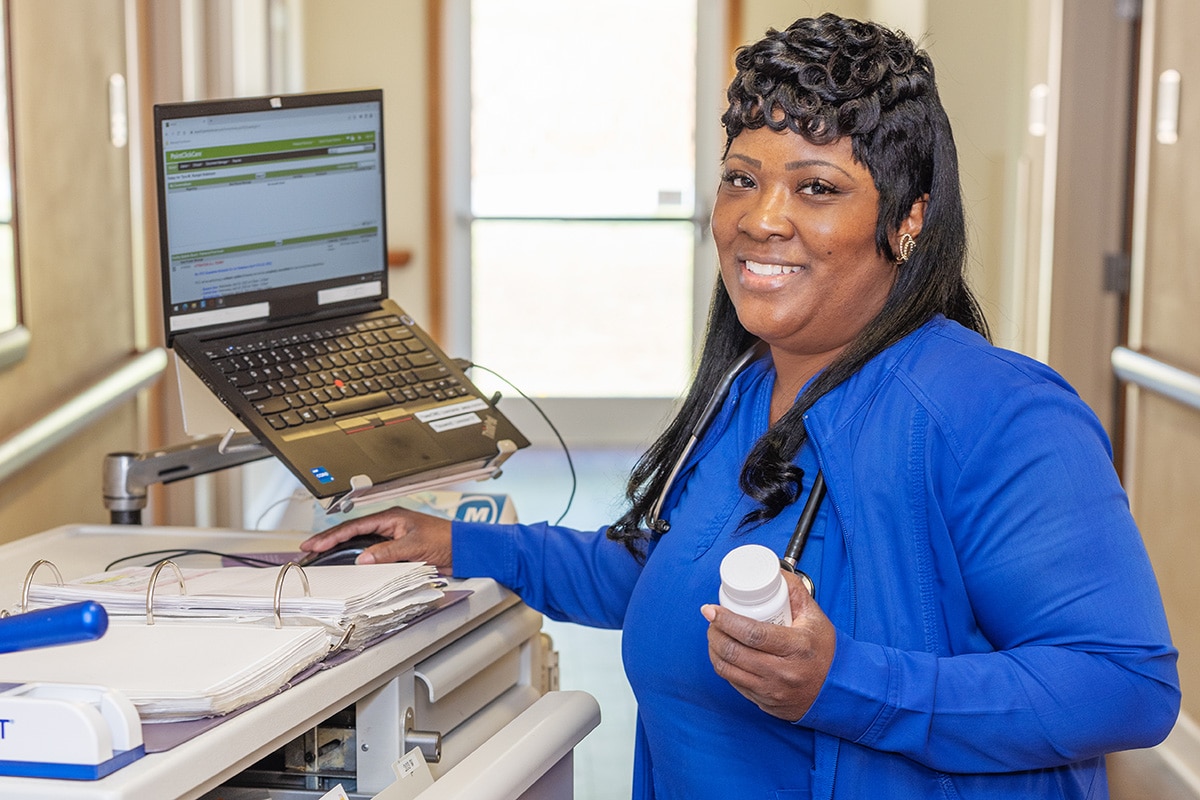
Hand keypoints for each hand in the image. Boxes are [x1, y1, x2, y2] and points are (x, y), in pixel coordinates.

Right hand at [299, 507, 453, 571]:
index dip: (332, 535)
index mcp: (390, 517)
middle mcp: (389, 526)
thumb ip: (387, 552)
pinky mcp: (397, 550)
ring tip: (321, 557)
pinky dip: (358, 559)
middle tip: (309, 549)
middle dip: (329, 540)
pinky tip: (348, 566)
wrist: (463, 548)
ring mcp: (392, 538)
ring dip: (342, 550)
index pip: (354, 526)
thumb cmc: (445, 538)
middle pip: (352, 533)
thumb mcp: (414, 545)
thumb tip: (363, 559)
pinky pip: (372, 554)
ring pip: (360, 543)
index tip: (314, 544)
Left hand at [701, 570, 835, 721]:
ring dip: (714, 649)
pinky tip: (723, 654)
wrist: (839, 690)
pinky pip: (734, 684)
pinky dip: (723, 666)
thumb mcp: (815, 616)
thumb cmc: (825, 651)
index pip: (752, 633)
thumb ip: (794, 591)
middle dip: (715, 633)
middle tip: (712, 620)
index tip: (711, 609)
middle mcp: (783, 672)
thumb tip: (772, 572)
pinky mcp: (765, 703)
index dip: (726, 620)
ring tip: (715, 634)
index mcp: (797, 647)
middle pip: (734, 652)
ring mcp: (773, 691)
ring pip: (728, 670)